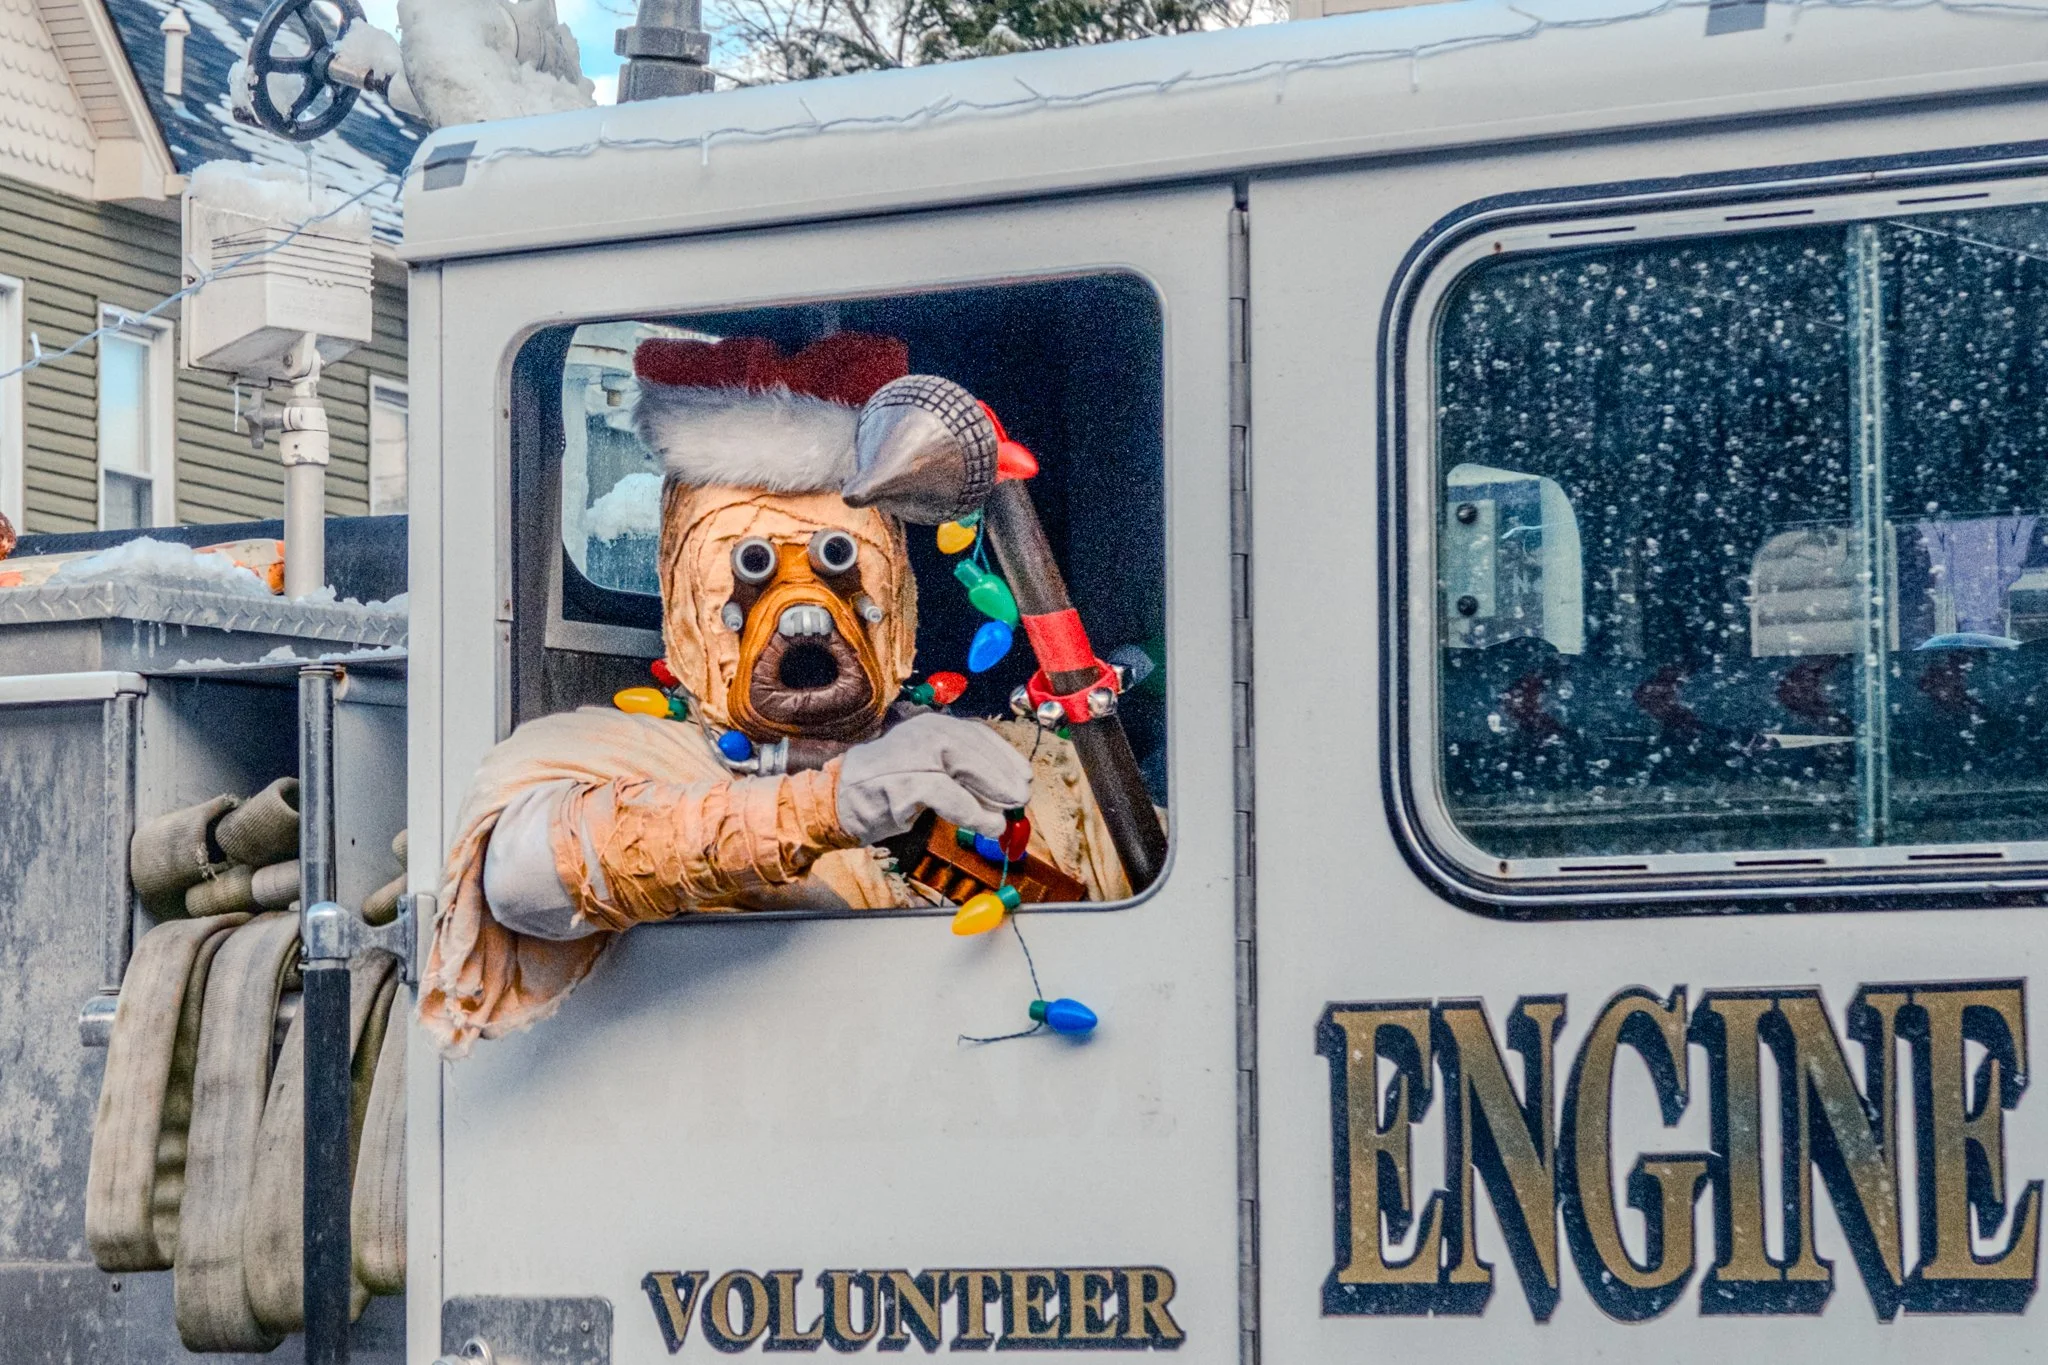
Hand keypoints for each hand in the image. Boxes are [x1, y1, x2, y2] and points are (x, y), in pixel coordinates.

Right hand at [834, 714, 1032, 844]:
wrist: (841, 797)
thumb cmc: (891, 784)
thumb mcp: (933, 770)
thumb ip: (966, 775)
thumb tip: (1007, 793)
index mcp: (934, 725)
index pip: (980, 734)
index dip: (1006, 757)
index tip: (1026, 776)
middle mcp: (924, 733)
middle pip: (975, 748)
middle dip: (1004, 775)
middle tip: (1022, 798)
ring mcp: (911, 755)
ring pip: (963, 767)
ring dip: (991, 792)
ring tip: (1006, 817)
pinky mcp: (902, 784)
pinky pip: (946, 796)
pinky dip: (971, 812)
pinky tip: (986, 825)